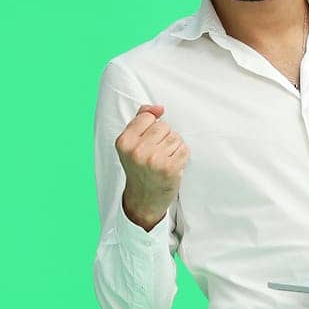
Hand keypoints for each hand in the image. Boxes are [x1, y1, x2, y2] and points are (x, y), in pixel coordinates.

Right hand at [117, 103, 189, 229]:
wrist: (143, 199)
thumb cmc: (139, 168)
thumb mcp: (131, 143)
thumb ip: (141, 120)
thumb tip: (159, 108)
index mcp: (124, 141)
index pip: (148, 117)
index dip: (151, 129)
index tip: (147, 143)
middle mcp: (137, 150)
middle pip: (164, 126)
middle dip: (164, 137)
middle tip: (156, 154)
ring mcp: (154, 160)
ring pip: (176, 137)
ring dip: (174, 147)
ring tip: (164, 160)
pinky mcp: (170, 168)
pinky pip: (184, 149)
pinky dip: (182, 157)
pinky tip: (172, 166)